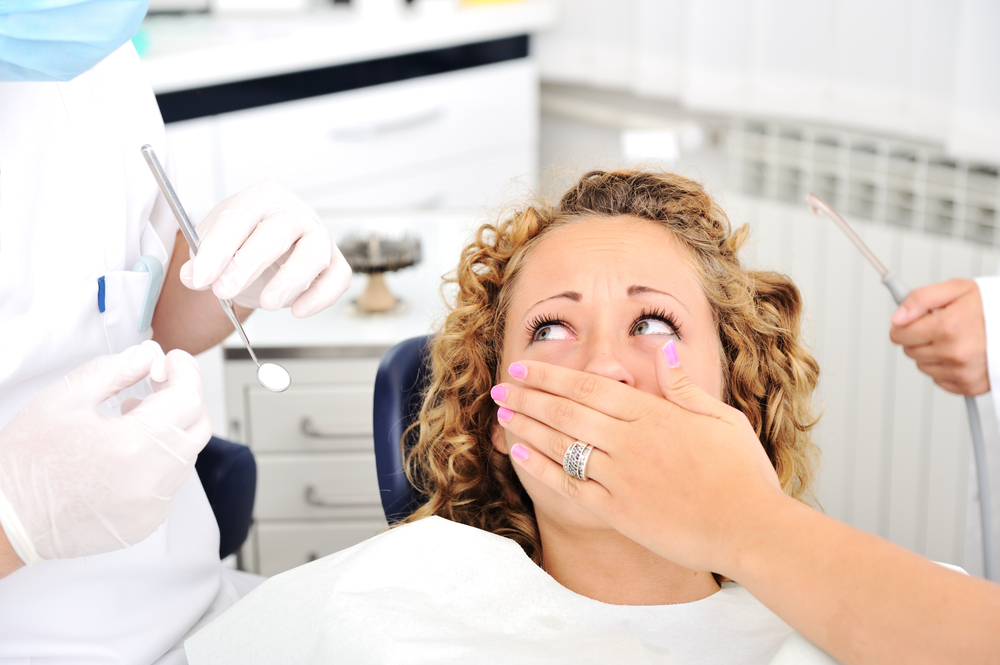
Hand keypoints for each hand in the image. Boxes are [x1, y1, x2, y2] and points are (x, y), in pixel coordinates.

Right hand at [0, 341, 210, 564]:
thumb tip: (149, 355)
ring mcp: (151, 508)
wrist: (2, 521)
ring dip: (173, 429)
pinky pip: (171, 483)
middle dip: (186, 398)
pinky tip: (131, 450)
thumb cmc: (24, 464)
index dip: (185, 372)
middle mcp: (150, 481)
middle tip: (159, 383)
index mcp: (133, 446)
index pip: (188, 399)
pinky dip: (162, 460)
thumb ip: (115, 370)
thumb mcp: (65, 399)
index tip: (173, 360)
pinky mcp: (145, 524)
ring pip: (187, 456)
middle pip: (198, 427)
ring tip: (135, 415)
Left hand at [178, 180, 350, 316]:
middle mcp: (292, 212)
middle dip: (249, 264)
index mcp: (259, 198)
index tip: (199, 277)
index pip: (239, 218)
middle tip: (224, 290)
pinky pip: (338, 277)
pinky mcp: (334, 261)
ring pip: (315, 252)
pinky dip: (321, 296)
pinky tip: (298, 309)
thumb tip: (192, 276)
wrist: (263, 251)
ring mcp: (317, 235)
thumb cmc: (241, 243)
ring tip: (267, 304)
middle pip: (278, 231)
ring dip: (290, 280)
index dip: (218, 249)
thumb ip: (202, 260)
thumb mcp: (212, 246)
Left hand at [490, 341, 782, 576]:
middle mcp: (631, 441)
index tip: (525, 368)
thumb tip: (665, 349)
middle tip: (500, 387)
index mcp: (656, 414)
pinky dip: (541, 468)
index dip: (552, 376)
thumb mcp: (722, 419)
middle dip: (529, 396)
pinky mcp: (618, 511)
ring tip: (502, 414)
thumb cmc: (743, 475)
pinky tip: (520, 454)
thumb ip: (685, 386)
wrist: (751, 529)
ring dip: (528, 426)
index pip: (591, 386)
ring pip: (562, 444)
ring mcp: (622, 477)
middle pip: (567, 411)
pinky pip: (569, 485)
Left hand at [889, 279, 986, 395]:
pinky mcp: (970, 386)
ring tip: (955, 339)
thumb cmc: (993, 307)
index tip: (914, 322)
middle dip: (919, 338)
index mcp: (948, 327)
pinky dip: (946, 369)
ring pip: (923, 367)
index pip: (899, 335)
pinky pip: (940, 380)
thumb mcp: (957, 289)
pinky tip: (962, 354)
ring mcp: (963, 372)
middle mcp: (954, 353)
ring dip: (932, 355)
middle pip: (910, 351)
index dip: (904, 326)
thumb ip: (920, 299)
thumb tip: (897, 318)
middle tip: (941, 327)